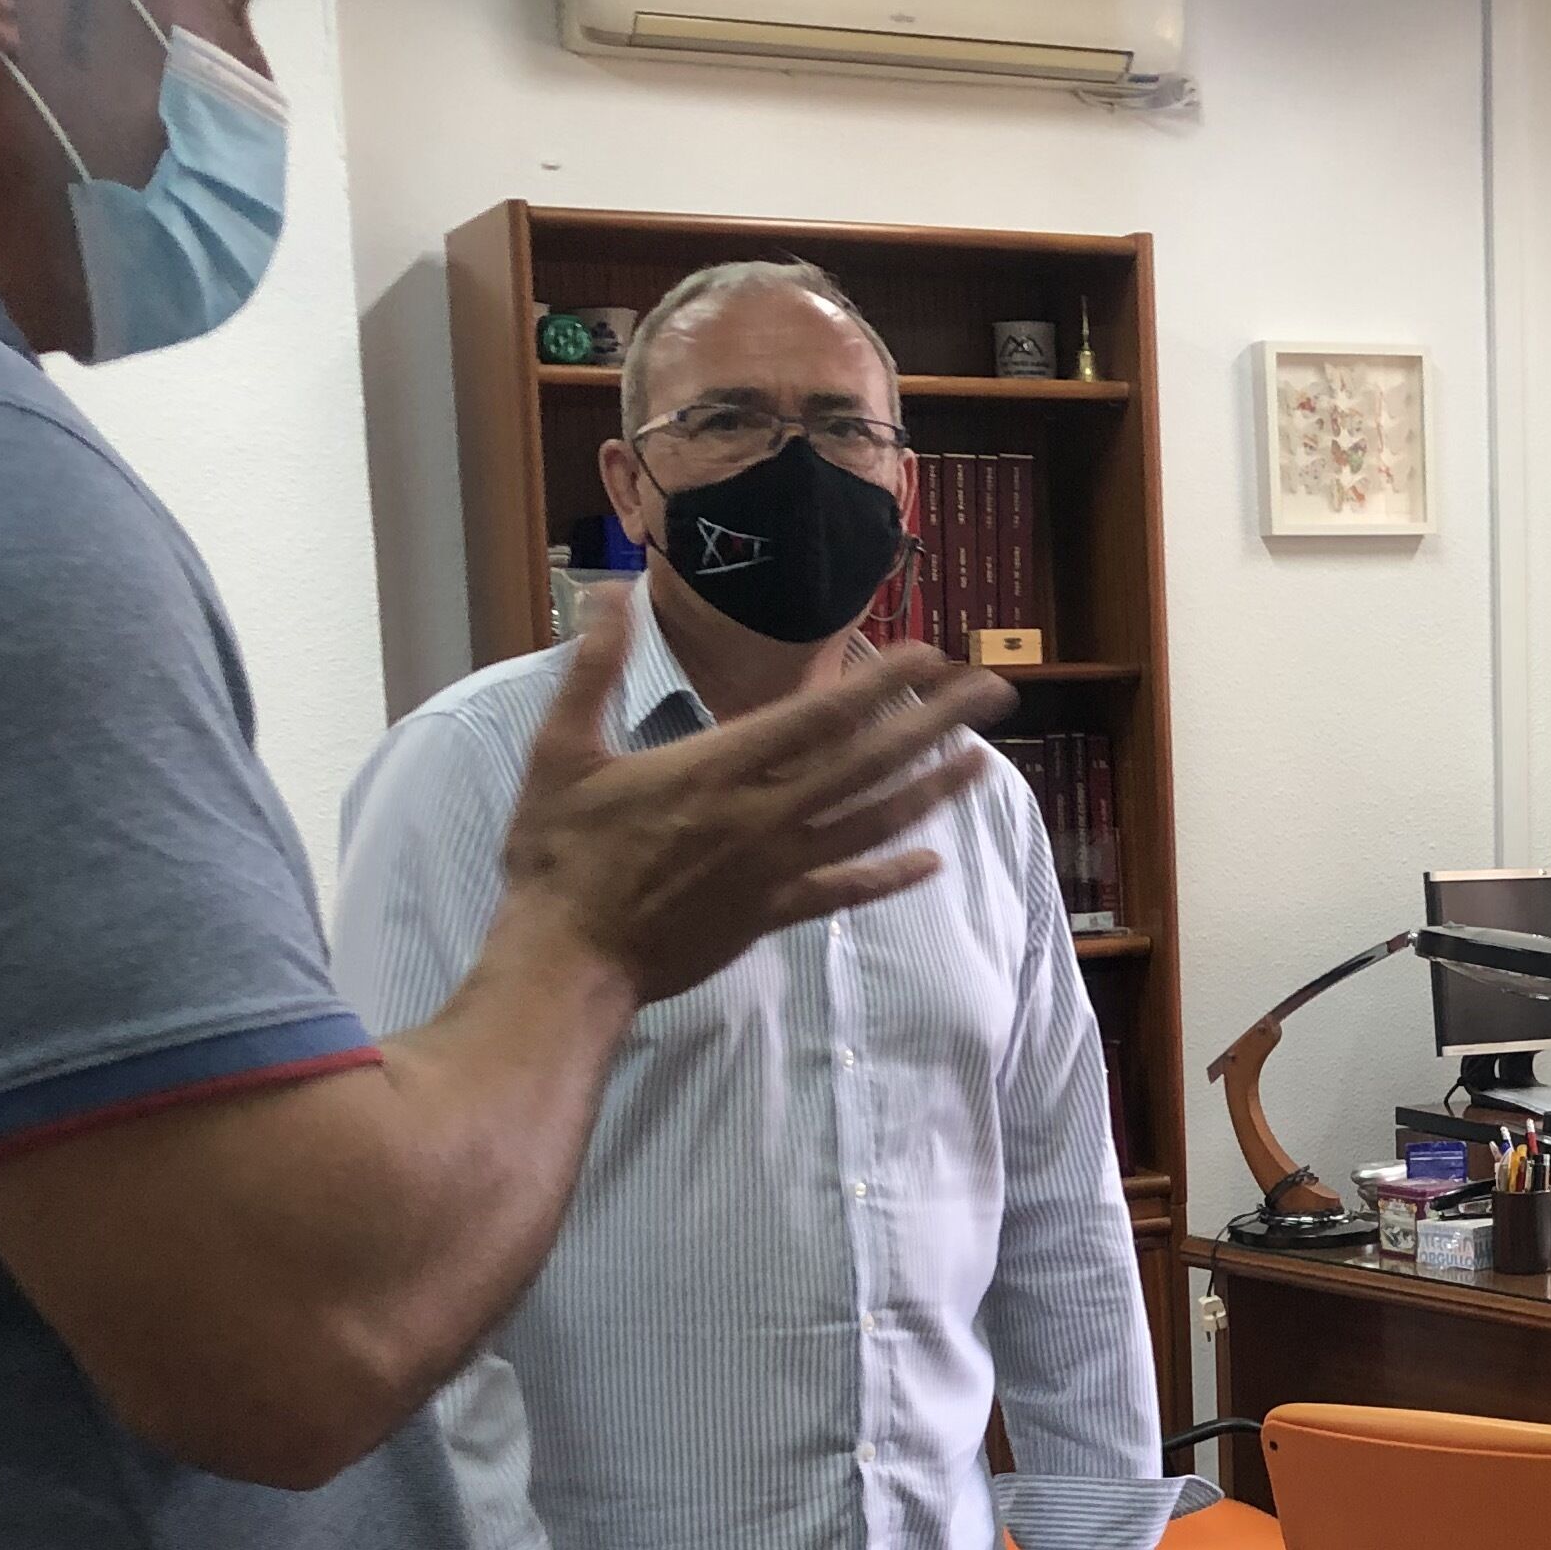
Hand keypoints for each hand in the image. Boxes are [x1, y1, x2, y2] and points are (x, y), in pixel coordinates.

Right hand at [501, 584, 1005, 1005]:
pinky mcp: (771, 914)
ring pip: (871, 821)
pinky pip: (844, 891)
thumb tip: (606, 592)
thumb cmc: (559, 855)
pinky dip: (890, 877)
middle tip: (991, 693)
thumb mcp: (561, 749)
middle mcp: (763, 814)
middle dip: (934, 722)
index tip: (928, 654)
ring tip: (983, 761)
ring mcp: (774, 868)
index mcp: (719, 766)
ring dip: (933, 790)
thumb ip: (592, 668)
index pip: (821, 713)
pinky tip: (931, 862)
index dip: (882, 682)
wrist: (568, 957)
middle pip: (869, 759)